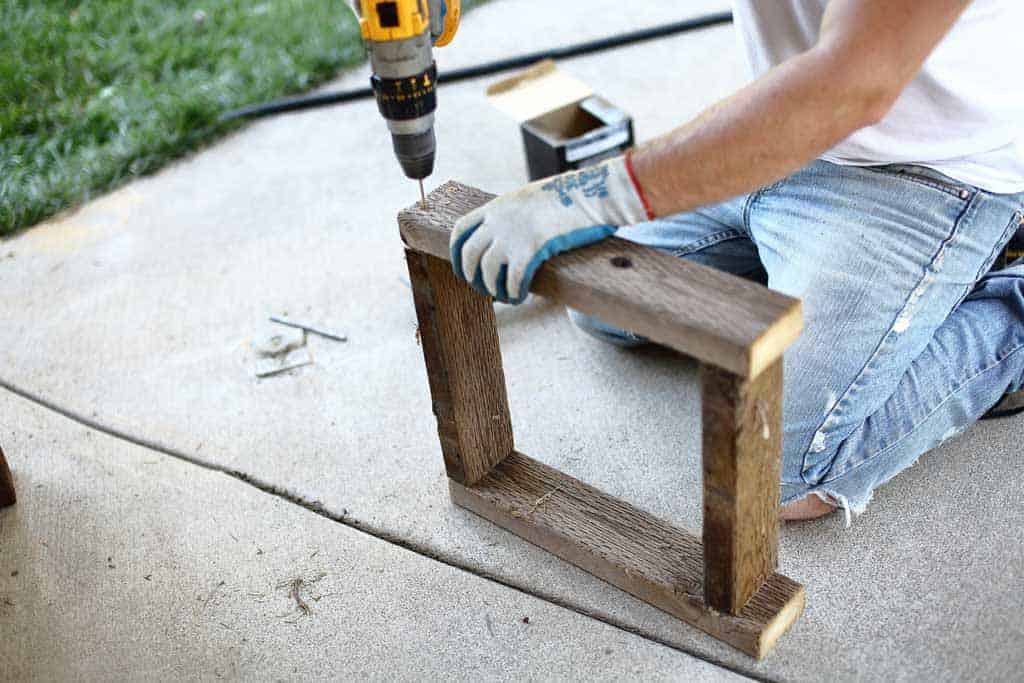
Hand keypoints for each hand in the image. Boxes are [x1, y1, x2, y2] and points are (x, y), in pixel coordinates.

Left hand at [450, 155, 652, 302]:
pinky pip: (514, 279)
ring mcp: (513, 234)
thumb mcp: (530, 198)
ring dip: (493, 288)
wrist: (590, 192)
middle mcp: (499, 220)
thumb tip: (515, 231)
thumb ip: (516, 214)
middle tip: (482, 289)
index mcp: (496, 206)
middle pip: (469, 254)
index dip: (456, 253)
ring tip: (504, 296)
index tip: (462, 268)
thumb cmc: (568, 195)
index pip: (461, 229)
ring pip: (488, 270)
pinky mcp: (532, 249)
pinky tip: (519, 297)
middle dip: (471, 276)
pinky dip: (513, 292)